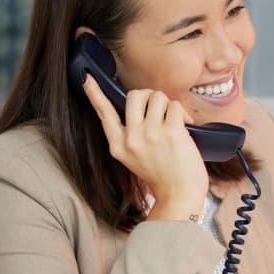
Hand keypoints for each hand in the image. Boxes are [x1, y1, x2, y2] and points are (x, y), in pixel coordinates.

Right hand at [82, 75, 207, 218]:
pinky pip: (174, 105)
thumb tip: (142, 107)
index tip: (86, 78)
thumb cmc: (163, 176)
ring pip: (157, 96)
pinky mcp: (170, 132)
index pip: (103, 114)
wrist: (179, 196)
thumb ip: (131, 136)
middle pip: (134, 95)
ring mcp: (150, 134)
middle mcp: (130, 138)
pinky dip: (183, 113)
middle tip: (160, 110)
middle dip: (150, 96)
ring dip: (168, 105)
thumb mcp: (135, 158)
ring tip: (174, 122)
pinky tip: (186, 126)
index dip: (95, 94)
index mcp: (118, 146)